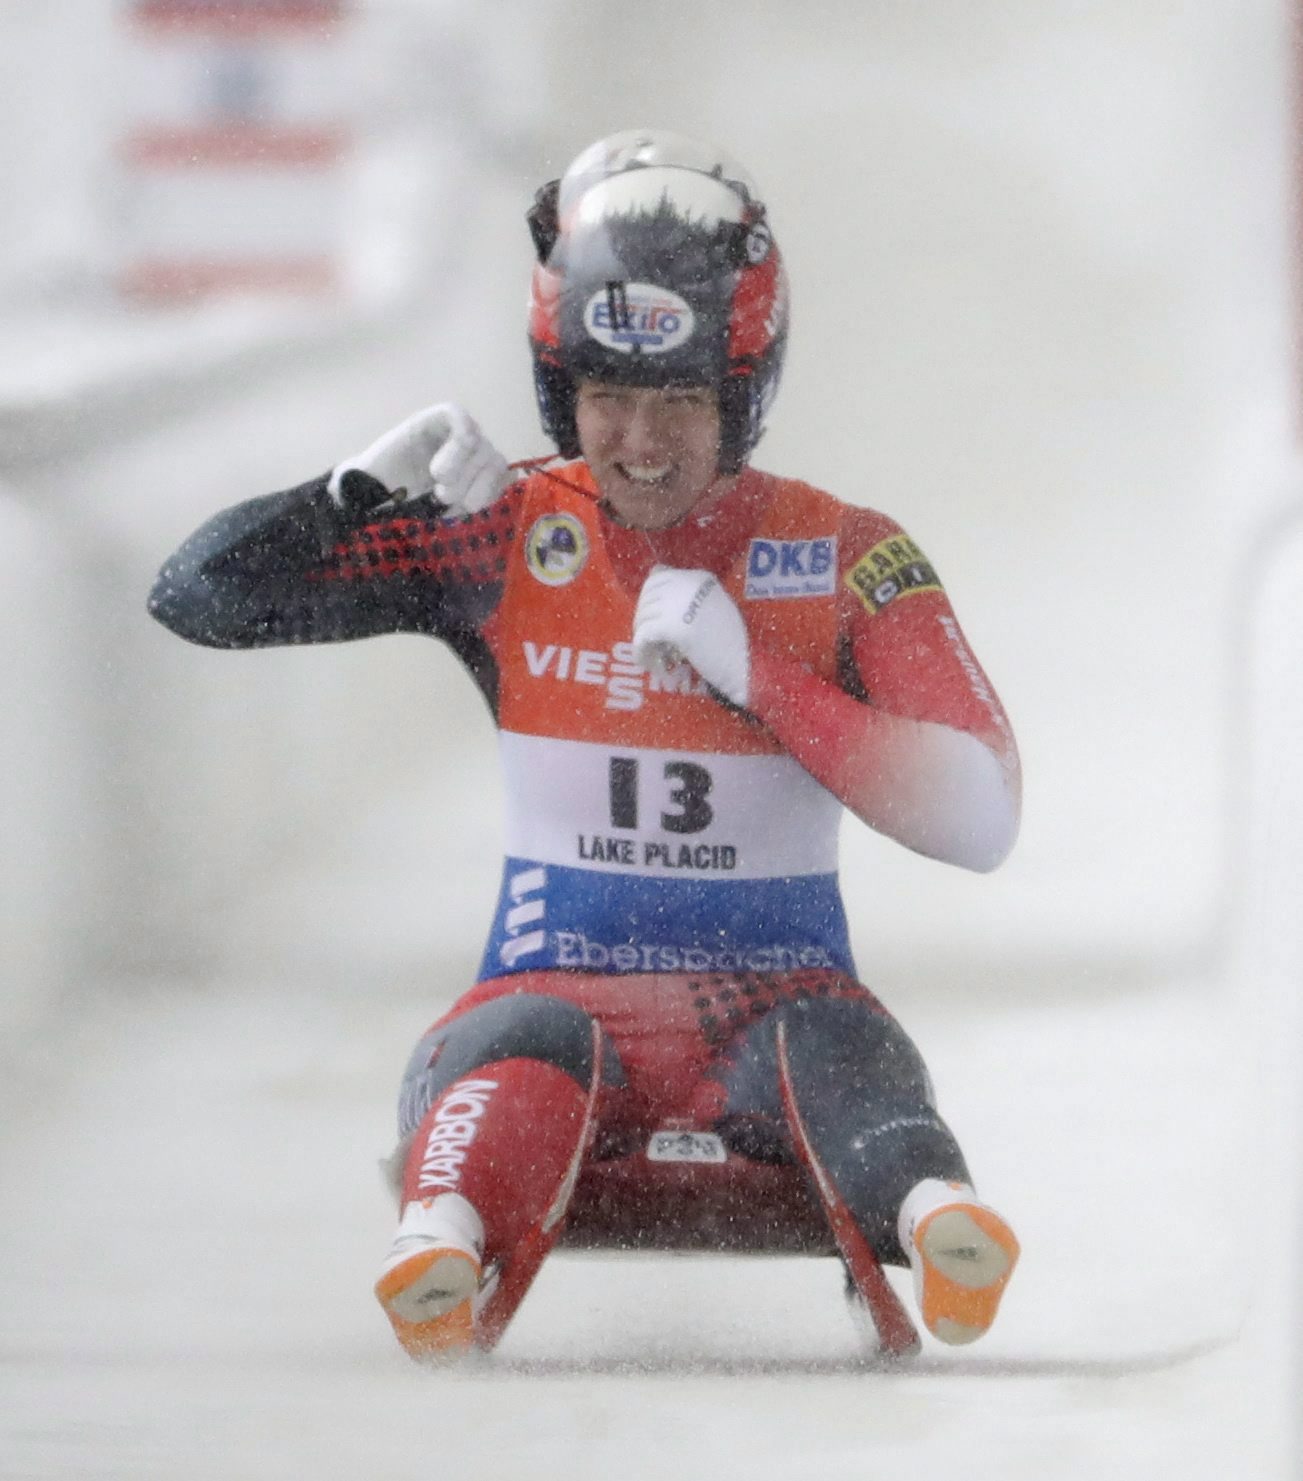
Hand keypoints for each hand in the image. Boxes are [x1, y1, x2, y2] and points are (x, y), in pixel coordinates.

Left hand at [327, 404, 510, 516]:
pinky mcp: (485, 478)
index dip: (457, 443)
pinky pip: (499, 482)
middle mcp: (457, 435)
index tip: (438, 473)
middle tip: (440, 494)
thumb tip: (357, 479)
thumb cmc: (379, 481)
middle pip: (480, 445)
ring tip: (449, 504)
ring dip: (476, 488)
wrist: (387, 499)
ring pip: (495, 464)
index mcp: (431, 423)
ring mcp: (475, 456)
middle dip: (463, 475)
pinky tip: (462, 508)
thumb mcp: (368, 469)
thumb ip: (367, 469)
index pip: (456, 417)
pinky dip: (485, 497)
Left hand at [631, 566, 750, 708]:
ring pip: (643, 616)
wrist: (744, 665)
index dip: (649, 599)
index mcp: (700, 577)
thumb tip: (655, 577)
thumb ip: (689, 595)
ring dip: (642, 638)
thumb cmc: (732, 643)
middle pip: (647, 594)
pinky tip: (646, 662)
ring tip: (649, 655)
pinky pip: (643, 635)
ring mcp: (679, 603)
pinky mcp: (672, 625)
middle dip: (642, 617)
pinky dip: (640, 650)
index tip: (651, 618)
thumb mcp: (714, 606)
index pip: (658, 576)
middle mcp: (688, 583)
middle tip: (647, 640)